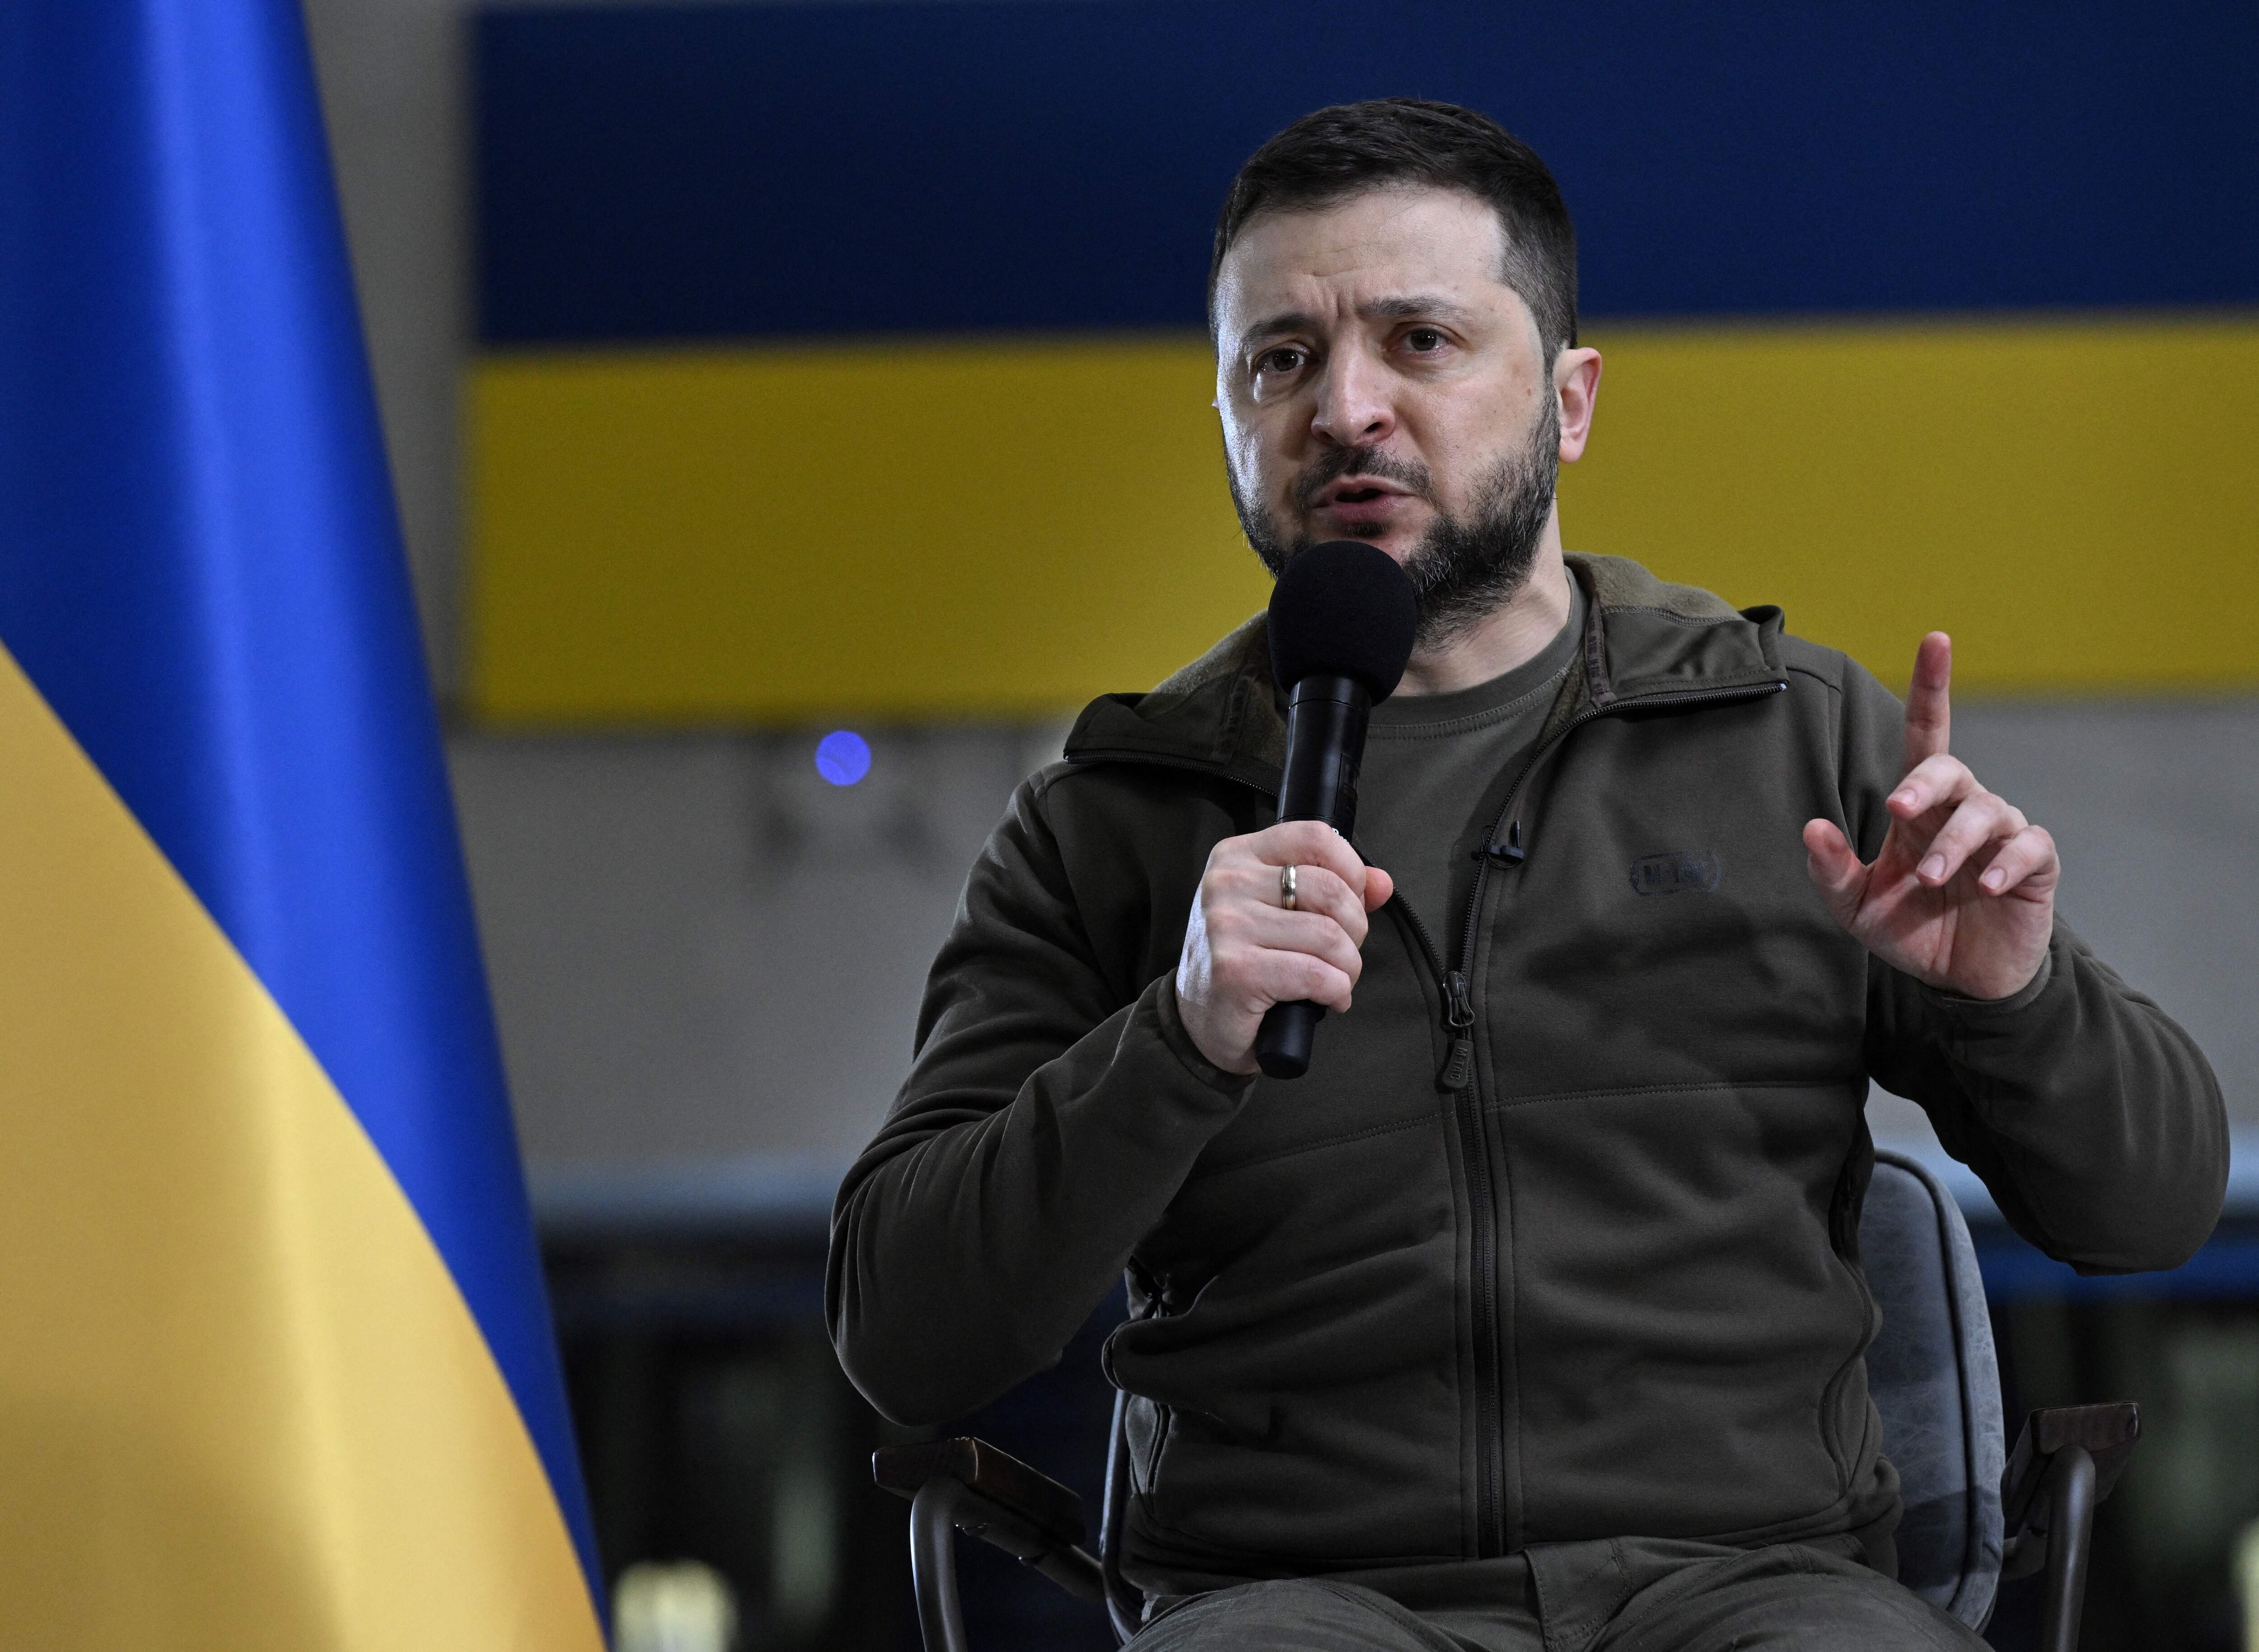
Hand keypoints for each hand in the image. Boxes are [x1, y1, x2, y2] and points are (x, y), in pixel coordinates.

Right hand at [1176, 821, 1396, 1074]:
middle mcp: (1227, 883)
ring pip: (1329, 936)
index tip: (1352, 903)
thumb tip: (1382, 883)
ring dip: (1348, 967)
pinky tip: (1328, 999)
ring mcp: (1228, 926)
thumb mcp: (1280, 912)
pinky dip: (1337, 991)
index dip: (1351, 870)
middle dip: (1355, 929)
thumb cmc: (1244, 961)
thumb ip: (1333, 889)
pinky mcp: (1237, 970)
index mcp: (1237, 856)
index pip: (1314, 836)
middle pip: (1330, 890)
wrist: (1200, 1020)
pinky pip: (1317, 975)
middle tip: (1343, 953)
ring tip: (1336, 980)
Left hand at [1802, 633, 2057, 999]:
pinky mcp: (2034, 865)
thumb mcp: (1857, 906)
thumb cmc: (1911, 929)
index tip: (1935, 640)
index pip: (1924, 735)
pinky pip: (2028, 847)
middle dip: (1925, 784)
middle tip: (1900, 811)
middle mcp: (1961, 810)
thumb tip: (1811, 827)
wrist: (1963, 978)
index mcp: (1919, 809)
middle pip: (1949, 768)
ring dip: (1955, 843)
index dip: (1931, 688)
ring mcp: (2001, 834)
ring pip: (1985, 811)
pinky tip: (1987, 885)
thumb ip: (1832, 870)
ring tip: (1933, 880)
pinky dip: (2007, 862)